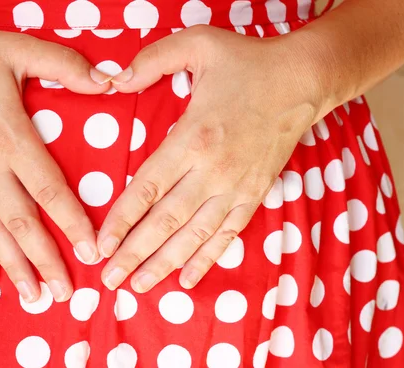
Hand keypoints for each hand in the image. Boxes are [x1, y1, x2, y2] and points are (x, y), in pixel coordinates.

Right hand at [0, 20, 111, 301]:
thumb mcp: (19, 49)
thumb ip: (64, 66)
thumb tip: (107, 81)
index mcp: (11, 137)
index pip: (49, 191)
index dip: (73, 224)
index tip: (91, 252)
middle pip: (22, 223)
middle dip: (46, 261)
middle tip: (65, 293)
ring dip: (14, 268)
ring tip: (33, 298)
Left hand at [98, 26, 329, 292]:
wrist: (302, 80)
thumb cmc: (247, 62)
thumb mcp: (197, 44)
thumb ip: (151, 61)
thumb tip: (114, 81)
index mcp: (192, 137)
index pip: (146, 187)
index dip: (121, 219)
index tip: (101, 245)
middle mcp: (212, 170)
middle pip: (165, 221)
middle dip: (134, 253)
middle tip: (109, 279)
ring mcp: (235, 187)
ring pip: (194, 235)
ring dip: (164, 264)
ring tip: (138, 287)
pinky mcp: (254, 194)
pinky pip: (227, 234)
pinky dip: (207, 259)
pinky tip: (186, 279)